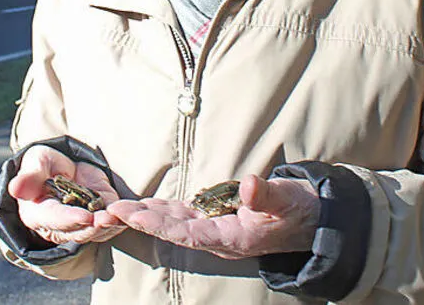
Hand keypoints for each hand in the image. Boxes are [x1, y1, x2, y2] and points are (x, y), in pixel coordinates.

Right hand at [8, 145, 125, 245]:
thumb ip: (30, 176)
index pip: (55, 220)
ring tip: (120, 218)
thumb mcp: (35, 163)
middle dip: (94, 226)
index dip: (70, 219)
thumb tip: (15, 189)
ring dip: (109, 226)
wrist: (61, 169)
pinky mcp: (98, 218)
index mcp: (38, 214)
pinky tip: (128, 215)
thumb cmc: (43, 165)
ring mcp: (80, 225)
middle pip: (78, 231)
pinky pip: (109, 225)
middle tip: (108, 219)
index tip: (85, 217)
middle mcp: (59, 226)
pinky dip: (119, 222)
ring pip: (95, 232)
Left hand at [107, 174, 318, 260]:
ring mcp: (216, 229)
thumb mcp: (287, 200)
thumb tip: (251, 185)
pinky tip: (145, 205)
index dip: (159, 224)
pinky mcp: (216, 220)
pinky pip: (183, 217)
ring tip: (118, 208)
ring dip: (147, 216)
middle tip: (111, 211)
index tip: (134, 216)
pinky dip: (162, 210)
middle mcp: (219, 237)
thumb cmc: (299, 209)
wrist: (313, 219)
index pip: (188, 233)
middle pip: (173, 230)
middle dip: (142, 220)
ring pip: (174, 223)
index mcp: (233, 238)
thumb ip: (267, 195)